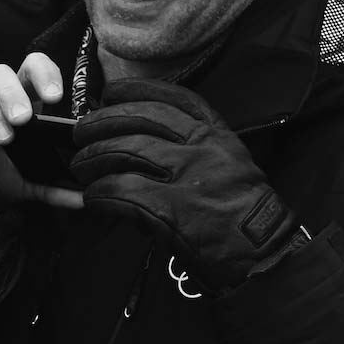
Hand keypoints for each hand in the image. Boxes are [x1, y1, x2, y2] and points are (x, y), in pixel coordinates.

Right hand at [0, 54, 84, 210]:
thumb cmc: (0, 176)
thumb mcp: (32, 182)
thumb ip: (56, 187)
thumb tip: (85, 198)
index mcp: (20, 99)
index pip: (32, 67)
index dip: (43, 73)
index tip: (54, 98)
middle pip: (0, 72)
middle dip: (12, 93)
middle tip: (22, 120)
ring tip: (3, 138)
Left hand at [70, 78, 303, 296]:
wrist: (263, 253)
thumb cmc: (242, 215)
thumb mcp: (228, 165)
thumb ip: (192, 150)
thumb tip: (141, 146)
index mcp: (216, 133)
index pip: (172, 99)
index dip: (136, 90)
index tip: (110, 91)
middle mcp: (200, 146)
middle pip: (138, 120)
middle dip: (101, 124)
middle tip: (80, 135)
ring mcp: (185, 175)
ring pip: (124, 151)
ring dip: (93, 159)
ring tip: (80, 168)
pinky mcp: (169, 208)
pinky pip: (121, 192)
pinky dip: (100, 194)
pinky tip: (93, 199)